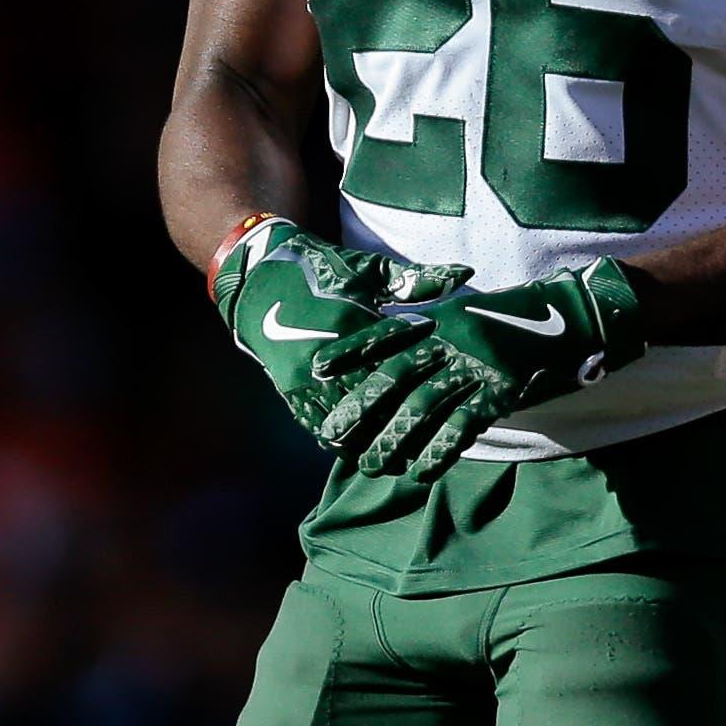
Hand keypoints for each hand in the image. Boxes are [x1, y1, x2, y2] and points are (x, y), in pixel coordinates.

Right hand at [217, 222, 467, 443]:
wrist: (260, 275)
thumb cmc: (324, 268)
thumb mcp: (369, 269)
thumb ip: (416, 278)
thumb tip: (465, 275)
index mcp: (350, 327)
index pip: (389, 372)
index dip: (416, 396)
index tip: (442, 411)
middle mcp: (325, 358)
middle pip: (367, 407)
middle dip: (394, 426)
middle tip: (424, 445)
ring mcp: (302, 377)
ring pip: (341, 424)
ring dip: (367, 440)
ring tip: (396, 457)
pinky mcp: (288, 388)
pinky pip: (315, 424)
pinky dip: (339, 438)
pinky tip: (361, 448)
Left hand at [311, 260, 648, 482]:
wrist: (575, 313)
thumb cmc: (523, 316)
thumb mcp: (474, 314)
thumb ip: (442, 330)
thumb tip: (410, 352)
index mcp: (441, 318)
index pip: (386, 335)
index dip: (350, 352)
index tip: (316, 369)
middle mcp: (451, 339)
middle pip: (395, 376)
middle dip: (361, 407)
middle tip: (333, 434)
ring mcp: (476, 365)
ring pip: (423, 406)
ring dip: (394, 439)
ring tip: (372, 465)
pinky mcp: (501, 389)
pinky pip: (464, 425)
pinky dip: (440, 450)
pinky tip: (422, 472)